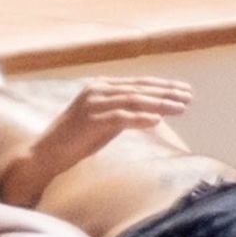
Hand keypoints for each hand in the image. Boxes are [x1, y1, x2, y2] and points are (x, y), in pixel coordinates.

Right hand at [34, 77, 192, 171]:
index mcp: (101, 87)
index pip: (138, 83)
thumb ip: (124, 113)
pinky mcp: (89, 120)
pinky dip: (140, 118)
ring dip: (159, 104)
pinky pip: (120, 117)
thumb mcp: (105, 122)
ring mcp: (92, 103)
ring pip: (133, 100)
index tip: (184, 90)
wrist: (47, 153)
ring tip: (180, 108)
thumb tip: (154, 113)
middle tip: (188, 96)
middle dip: (166, 92)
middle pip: (139, 88)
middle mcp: (97, 90)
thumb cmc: (76, 140)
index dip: (163, 86)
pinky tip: (156, 120)